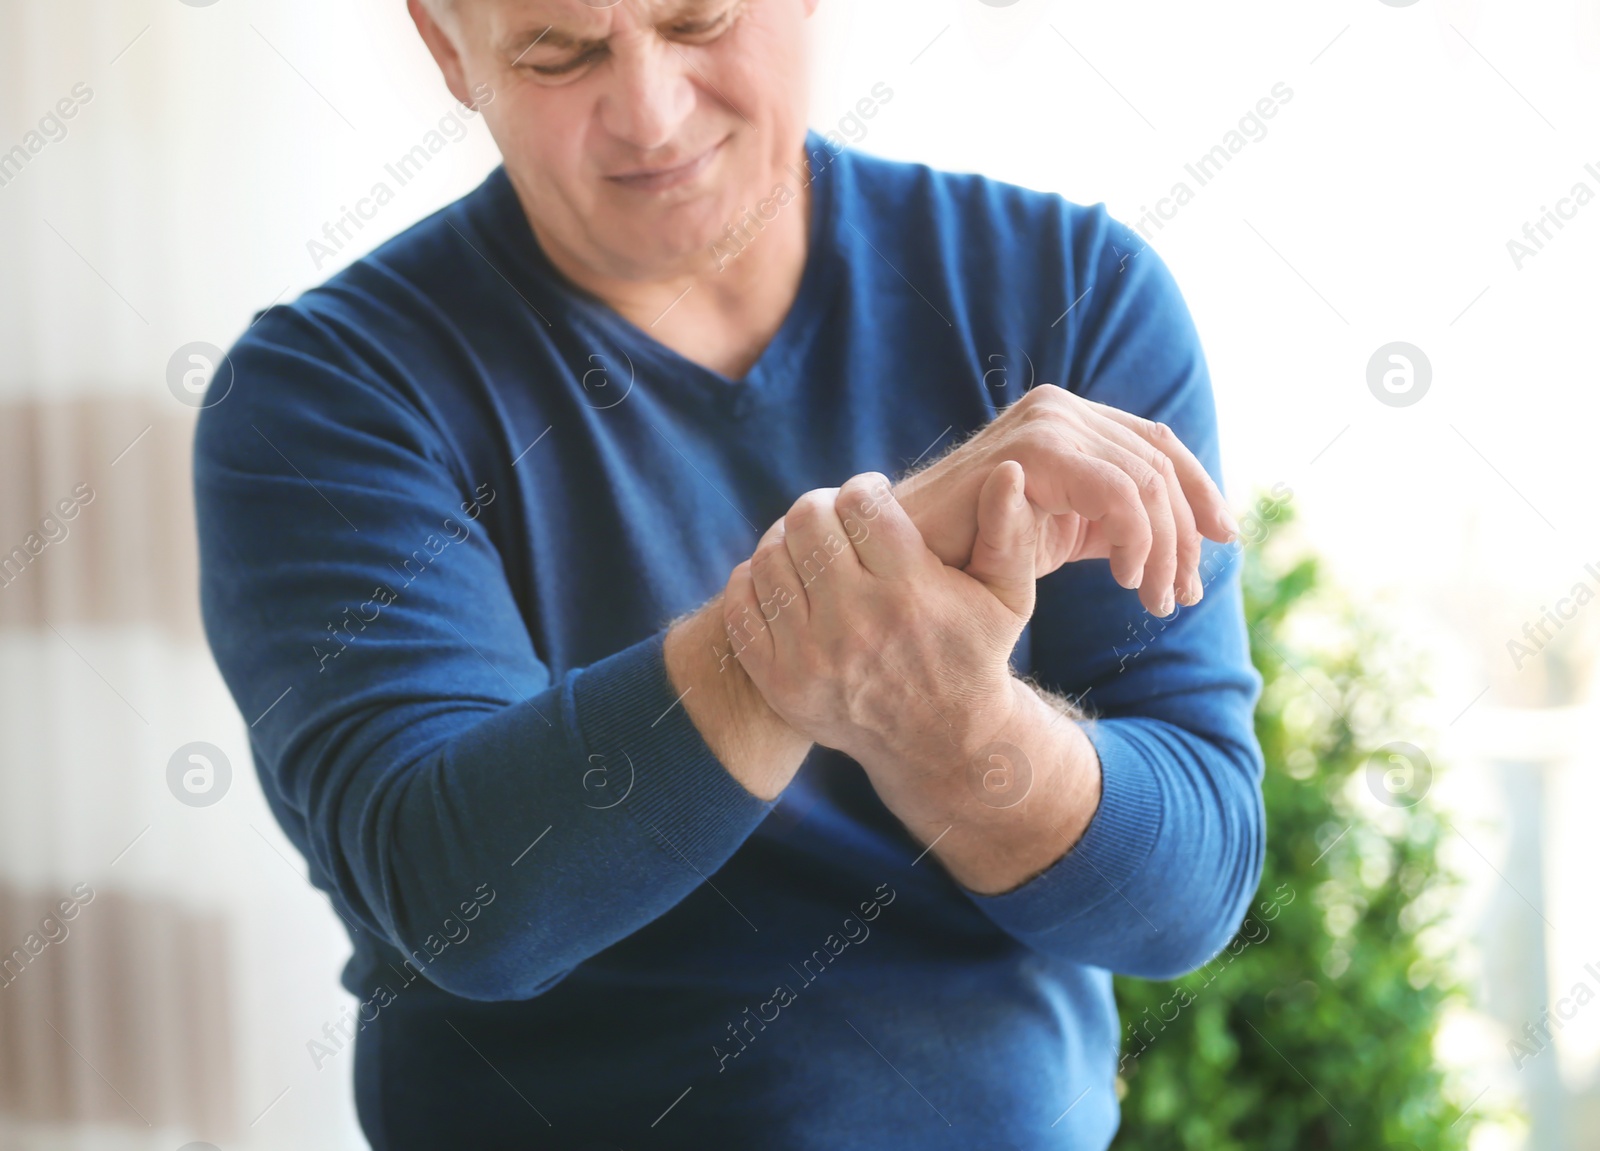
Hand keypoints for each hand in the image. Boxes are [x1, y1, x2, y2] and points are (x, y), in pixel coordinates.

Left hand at [722, 465, 1039, 824]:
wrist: (941, 743)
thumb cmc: (974, 654)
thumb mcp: (1008, 597)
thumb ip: (1009, 532)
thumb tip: (1009, 470)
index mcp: (911, 593)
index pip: (861, 504)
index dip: (864, 488)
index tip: (873, 497)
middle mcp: (858, 624)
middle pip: (807, 521)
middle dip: (821, 505)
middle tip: (835, 516)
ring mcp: (812, 657)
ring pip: (769, 557)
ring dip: (785, 540)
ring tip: (810, 547)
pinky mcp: (780, 683)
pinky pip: (741, 606)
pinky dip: (753, 581)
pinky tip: (784, 581)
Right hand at [895, 385, 1237, 616]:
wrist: (905, 563)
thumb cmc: (971, 553)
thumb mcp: (1060, 532)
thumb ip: (1113, 524)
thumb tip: (1185, 548)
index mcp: (1068, 419)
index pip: (1158, 443)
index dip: (1201, 491)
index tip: (1224, 541)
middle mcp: (1060, 408)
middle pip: (1160, 464)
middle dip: (1185, 536)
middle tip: (1182, 596)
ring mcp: (1046, 423)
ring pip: (1147, 482)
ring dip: (1164, 550)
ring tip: (1156, 601)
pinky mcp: (1035, 452)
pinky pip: (1118, 493)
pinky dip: (1136, 540)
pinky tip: (1127, 580)